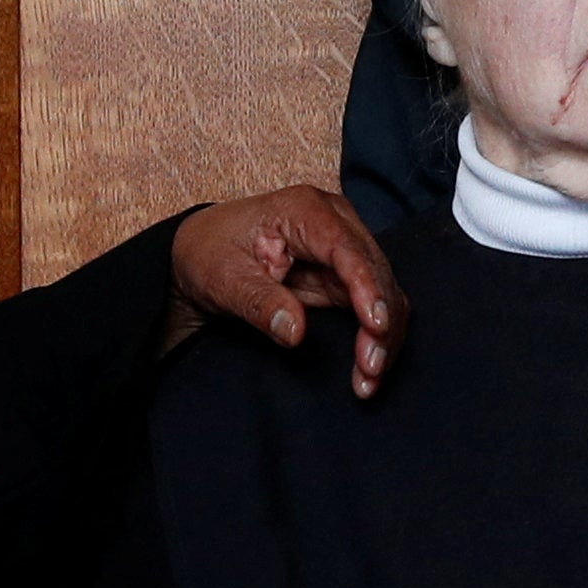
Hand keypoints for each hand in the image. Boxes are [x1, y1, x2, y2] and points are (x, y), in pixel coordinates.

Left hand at [169, 187, 404, 396]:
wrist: (203, 253)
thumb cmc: (210, 253)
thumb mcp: (224, 278)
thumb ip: (259, 303)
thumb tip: (295, 332)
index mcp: (304, 209)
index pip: (348, 249)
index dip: (368, 288)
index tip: (375, 326)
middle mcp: (336, 220)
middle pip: (376, 271)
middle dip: (381, 323)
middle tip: (369, 370)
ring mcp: (346, 245)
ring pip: (385, 291)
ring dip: (384, 335)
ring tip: (368, 378)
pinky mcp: (346, 272)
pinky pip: (375, 303)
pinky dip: (376, 335)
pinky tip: (367, 367)